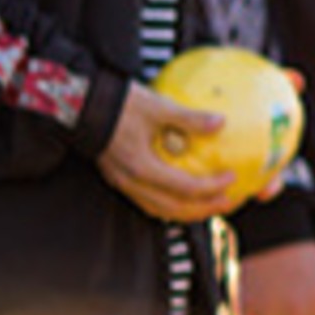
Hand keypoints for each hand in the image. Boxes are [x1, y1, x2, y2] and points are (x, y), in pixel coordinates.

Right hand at [99, 84, 237, 221]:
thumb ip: (188, 117)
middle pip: (173, 209)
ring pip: (159, 209)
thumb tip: (220, 122)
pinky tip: (184, 195)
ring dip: (187, 211)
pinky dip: (170, 203)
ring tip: (210, 204)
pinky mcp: (119, 178)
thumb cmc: (118, 102)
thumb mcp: (157, 106)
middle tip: (229, 201)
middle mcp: (130, 181)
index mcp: (140, 167)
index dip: (211, 188)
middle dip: (204, 209)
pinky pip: (148, 201)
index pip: (184, 188)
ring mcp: (122, 183)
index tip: (232, 178)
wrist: (82, 103)